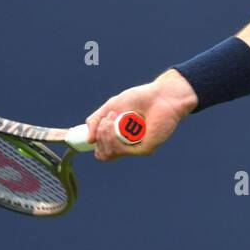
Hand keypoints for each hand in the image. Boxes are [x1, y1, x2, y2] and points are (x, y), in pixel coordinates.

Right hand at [83, 69, 197, 161]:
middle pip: (102, 154)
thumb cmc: (140, 98)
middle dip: (99, 135)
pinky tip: (116, 123)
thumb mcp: (111, 107)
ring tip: (113, 117)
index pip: (101, 151)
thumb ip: (95, 121)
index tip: (99, 124)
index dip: (96, 141)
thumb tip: (88, 140)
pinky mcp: (145, 149)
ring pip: (109, 153)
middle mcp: (128, 146)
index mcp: (120, 138)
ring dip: (105, 135)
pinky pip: (121, 150)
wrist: (161, 95)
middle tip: (109, 118)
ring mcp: (136, 148)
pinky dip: (114, 137)